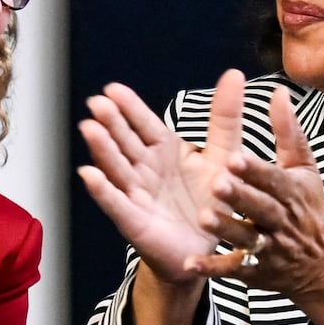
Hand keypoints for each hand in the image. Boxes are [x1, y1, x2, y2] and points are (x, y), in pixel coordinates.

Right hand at [77, 70, 248, 282]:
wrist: (207, 250)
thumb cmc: (212, 202)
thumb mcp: (226, 155)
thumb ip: (225, 118)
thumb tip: (235, 75)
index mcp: (165, 151)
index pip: (145, 125)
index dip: (130, 108)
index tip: (114, 89)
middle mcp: (146, 170)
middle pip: (126, 143)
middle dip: (111, 123)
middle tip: (98, 104)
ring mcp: (137, 195)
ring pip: (117, 168)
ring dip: (102, 149)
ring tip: (90, 129)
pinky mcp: (135, 222)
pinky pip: (116, 204)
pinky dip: (103, 190)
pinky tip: (89, 174)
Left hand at [185, 87, 323, 324]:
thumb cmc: (308, 207)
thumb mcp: (305, 169)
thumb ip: (288, 132)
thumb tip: (278, 92)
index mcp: (292, 192)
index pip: (274, 179)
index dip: (256, 170)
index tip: (235, 157)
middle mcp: (281, 220)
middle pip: (261, 208)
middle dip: (240, 197)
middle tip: (216, 183)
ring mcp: (269, 248)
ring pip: (246, 239)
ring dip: (226, 229)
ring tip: (203, 218)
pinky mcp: (256, 271)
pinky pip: (233, 270)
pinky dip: (212, 269)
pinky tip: (190, 264)